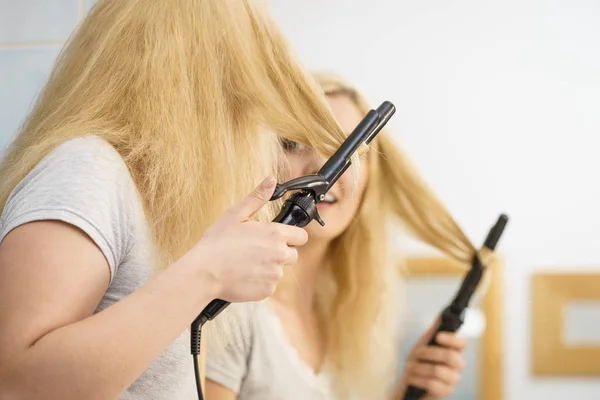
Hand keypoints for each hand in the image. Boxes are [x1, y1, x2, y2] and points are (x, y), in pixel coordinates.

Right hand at [188, 176, 307, 302]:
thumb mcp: (236, 214)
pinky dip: (259, 282)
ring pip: (279, 270)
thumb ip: (257, 197)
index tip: (277, 238)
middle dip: (279, 253)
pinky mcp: (267, 291)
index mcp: (276, 234)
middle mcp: (280, 255)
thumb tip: (271, 180)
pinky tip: (243, 275)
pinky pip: (269, 285)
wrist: (203, 272)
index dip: (290, 236)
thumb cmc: (217, 242)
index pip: (301, 237)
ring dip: (268, 268)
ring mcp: (274, 275)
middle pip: (293, 255)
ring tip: (246, 263)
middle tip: (256, 251)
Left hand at [397, 321, 466, 398]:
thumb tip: (443, 313)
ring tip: (410, 367)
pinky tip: (411, 378)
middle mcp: (456, 366)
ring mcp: (452, 380)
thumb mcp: (424, 344)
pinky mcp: (445, 392)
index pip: (462, 343)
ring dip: (419, 367)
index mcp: (453, 351)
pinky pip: (432, 384)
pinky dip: (417, 379)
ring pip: (439, 370)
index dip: (452, 339)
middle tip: (416, 353)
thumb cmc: (418, 362)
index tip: (438, 337)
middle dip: (430, 353)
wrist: (409, 383)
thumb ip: (434, 331)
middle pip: (452, 357)